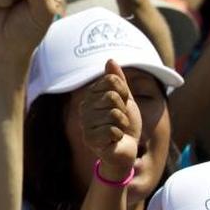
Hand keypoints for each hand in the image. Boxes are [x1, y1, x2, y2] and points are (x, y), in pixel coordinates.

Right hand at [79, 60, 140, 180]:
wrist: (126, 149)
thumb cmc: (125, 124)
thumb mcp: (126, 99)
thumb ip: (118, 81)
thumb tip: (110, 60)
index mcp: (91, 96)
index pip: (112, 81)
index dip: (124, 93)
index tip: (123, 104)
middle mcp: (84, 108)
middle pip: (112, 97)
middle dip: (124, 110)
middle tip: (121, 120)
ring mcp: (85, 124)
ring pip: (113, 114)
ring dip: (123, 124)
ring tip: (118, 131)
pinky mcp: (89, 139)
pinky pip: (112, 130)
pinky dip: (120, 136)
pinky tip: (114, 140)